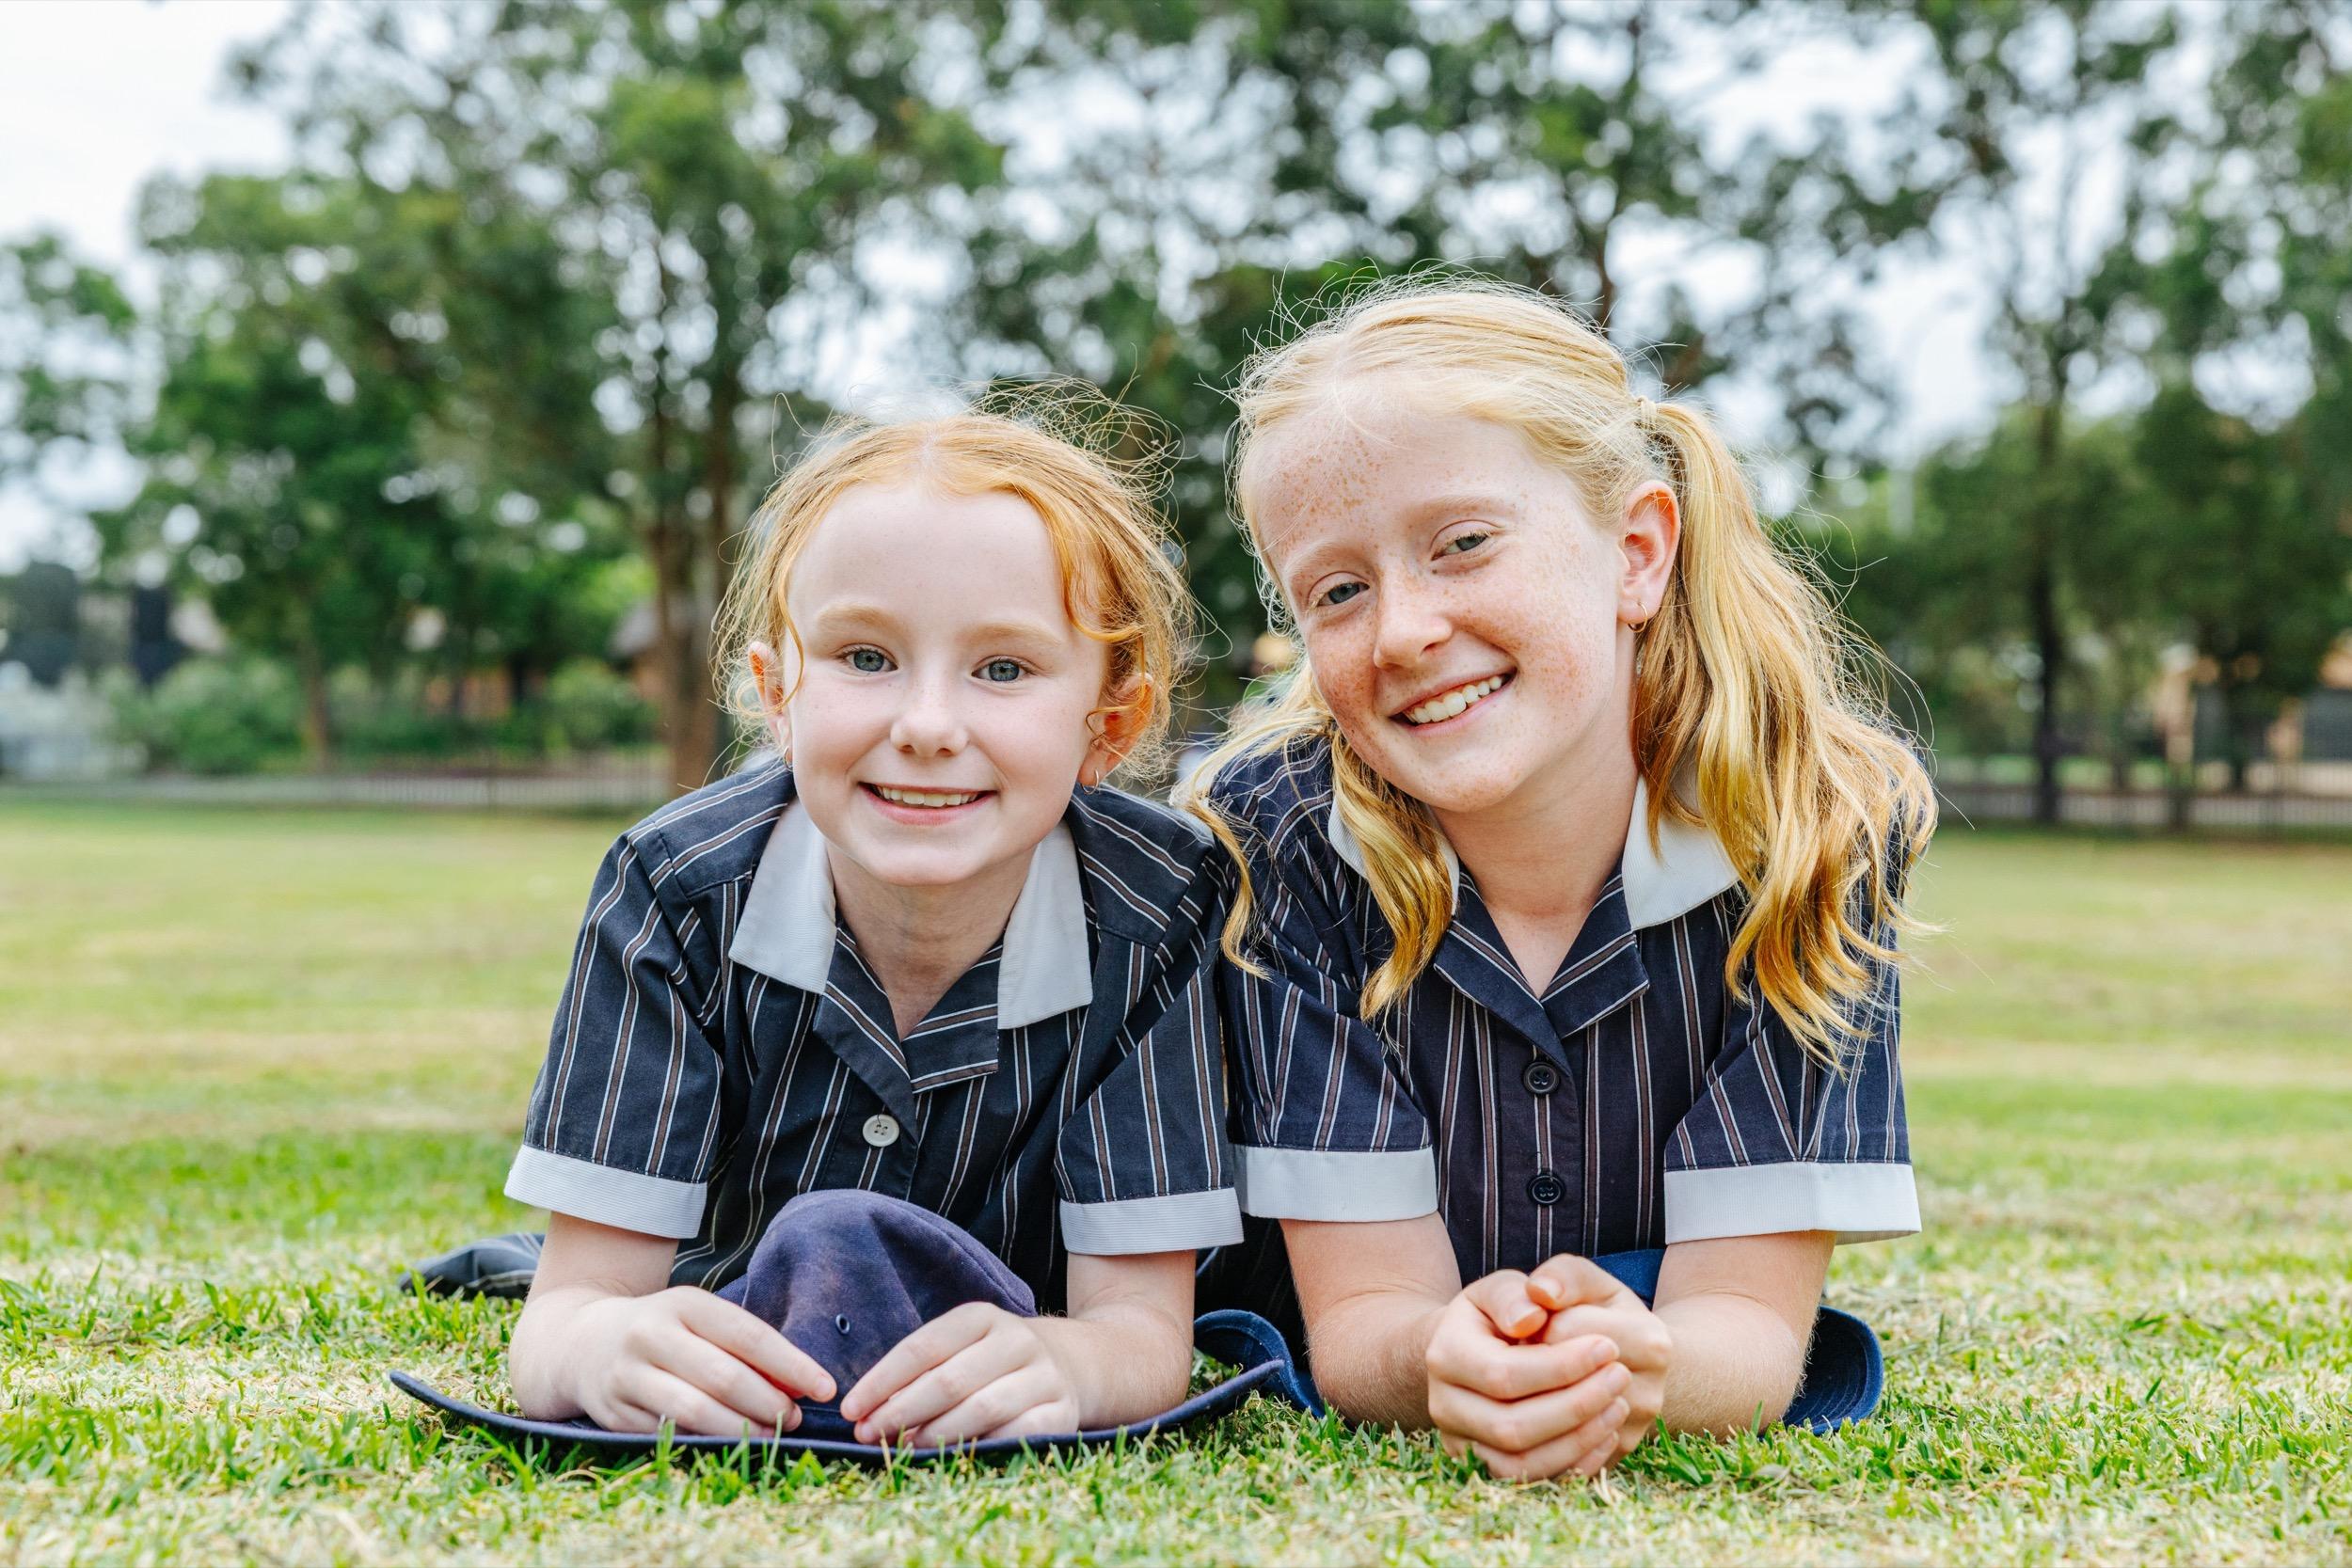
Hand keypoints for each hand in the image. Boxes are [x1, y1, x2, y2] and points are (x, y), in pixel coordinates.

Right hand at [567, 1286, 835, 1437]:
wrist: (579, 1343)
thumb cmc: (663, 1330)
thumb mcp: (699, 1319)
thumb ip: (744, 1346)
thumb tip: (800, 1384)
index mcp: (684, 1303)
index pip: (749, 1336)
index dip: (792, 1365)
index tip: (825, 1388)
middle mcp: (652, 1334)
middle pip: (724, 1377)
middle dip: (769, 1403)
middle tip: (797, 1419)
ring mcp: (629, 1375)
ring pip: (695, 1411)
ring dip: (742, 1430)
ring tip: (771, 1435)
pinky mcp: (613, 1412)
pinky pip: (669, 1433)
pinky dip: (705, 1442)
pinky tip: (730, 1445)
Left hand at [839, 1303, 1078, 1446]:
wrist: (1074, 1364)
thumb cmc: (993, 1361)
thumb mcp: (961, 1348)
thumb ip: (919, 1372)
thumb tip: (866, 1410)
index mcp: (982, 1317)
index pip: (923, 1347)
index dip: (882, 1380)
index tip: (850, 1409)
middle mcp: (1016, 1341)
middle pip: (949, 1380)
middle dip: (901, 1411)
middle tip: (868, 1435)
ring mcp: (1043, 1376)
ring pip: (983, 1408)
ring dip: (936, 1434)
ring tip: (904, 1448)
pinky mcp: (1061, 1412)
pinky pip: (1017, 1434)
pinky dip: (981, 1448)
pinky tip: (953, 1458)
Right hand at [1424, 1268, 1634, 1481]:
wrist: (1472, 1351)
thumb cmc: (1497, 1315)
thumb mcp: (1503, 1288)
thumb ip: (1515, 1294)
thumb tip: (1531, 1316)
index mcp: (1445, 1355)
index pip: (1505, 1374)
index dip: (1561, 1366)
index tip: (1607, 1346)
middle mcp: (1445, 1406)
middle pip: (1512, 1426)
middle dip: (1575, 1405)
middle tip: (1620, 1376)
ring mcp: (1463, 1443)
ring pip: (1521, 1463)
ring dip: (1578, 1439)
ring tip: (1619, 1404)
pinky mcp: (1486, 1468)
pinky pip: (1532, 1481)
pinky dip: (1574, 1464)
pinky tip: (1606, 1432)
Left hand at [1528, 1255, 1672, 1474]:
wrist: (1632, 1363)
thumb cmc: (1600, 1313)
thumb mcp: (1587, 1281)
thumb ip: (1562, 1276)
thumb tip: (1537, 1293)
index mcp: (1649, 1342)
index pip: (1564, 1332)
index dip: (1534, 1325)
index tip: (1535, 1322)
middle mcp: (1648, 1395)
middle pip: (1558, 1384)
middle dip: (1526, 1365)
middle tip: (1524, 1351)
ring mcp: (1629, 1436)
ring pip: (1553, 1430)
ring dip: (1525, 1400)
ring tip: (1527, 1377)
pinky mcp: (1607, 1462)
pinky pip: (1555, 1461)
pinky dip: (1530, 1435)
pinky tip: (1528, 1408)